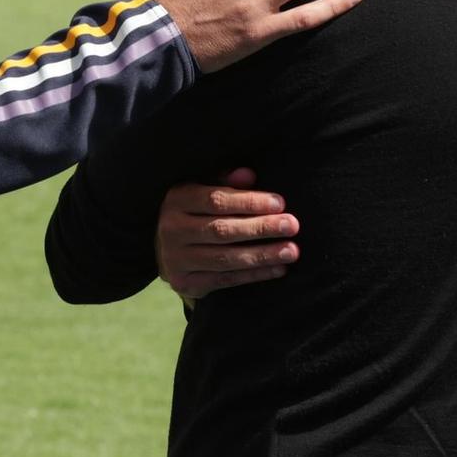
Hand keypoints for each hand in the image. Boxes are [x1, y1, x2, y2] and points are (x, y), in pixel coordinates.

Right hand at [156, 169, 298, 301]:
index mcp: (176, 200)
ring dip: (262, 255)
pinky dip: (254, 275)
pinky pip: (225, 280)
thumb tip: (248, 174)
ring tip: (291, 250)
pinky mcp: (185, 282)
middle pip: (222, 230)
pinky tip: (278, 269)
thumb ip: (224, 182)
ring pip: (225, 258)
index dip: (248, 202)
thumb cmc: (192, 213)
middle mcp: (172, 230)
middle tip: (292, 225)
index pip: (215, 200)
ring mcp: (176, 259)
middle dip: (260, 228)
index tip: (279, 203)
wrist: (164, 249)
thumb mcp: (201, 189)